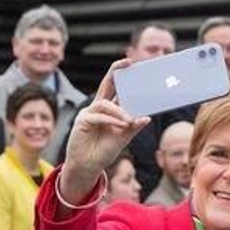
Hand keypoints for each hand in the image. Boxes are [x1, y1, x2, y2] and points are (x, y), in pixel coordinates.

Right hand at [59, 62, 151, 200]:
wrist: (88, 166)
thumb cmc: (104, 151)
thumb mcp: (123, 138)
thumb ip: (134, 127)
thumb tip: (147, 117)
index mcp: (108, 109)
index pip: (115, 88)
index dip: (120, 74)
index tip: (132, 63)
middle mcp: (98, 107)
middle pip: (106, 84)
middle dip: (116, 71)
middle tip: (128, 63)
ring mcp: (89, 113)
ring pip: (105, 104)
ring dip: (119, 112)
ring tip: (128, 122)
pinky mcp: (82, 121)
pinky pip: (98, 116)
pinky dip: (110, 120)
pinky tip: (120, 125)